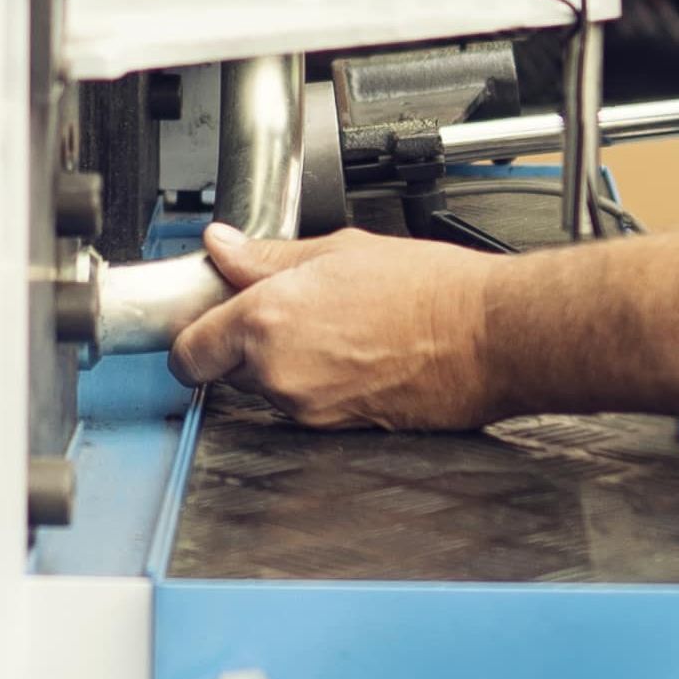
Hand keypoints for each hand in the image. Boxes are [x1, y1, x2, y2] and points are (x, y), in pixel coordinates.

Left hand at [166, 222, 510, 428]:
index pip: (187, 352)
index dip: (191, 338)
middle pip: (226, 370)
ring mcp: (309, 408)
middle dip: (246, 345)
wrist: (490, 338)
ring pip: (268, 388)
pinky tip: (357, 354)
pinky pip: (307, 405)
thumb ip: (266, 258)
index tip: (204, 325)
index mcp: (267, 321)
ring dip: (287, 363)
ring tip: (338, 328)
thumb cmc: (432, 291)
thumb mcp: (340, 251)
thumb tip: (223, 249)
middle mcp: (279, 373)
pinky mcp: (338, 430)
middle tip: (290, 311)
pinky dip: (319, 384)